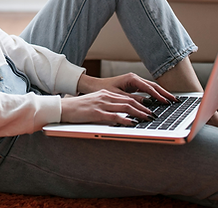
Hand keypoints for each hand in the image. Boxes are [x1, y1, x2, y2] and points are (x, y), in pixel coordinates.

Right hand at [61, 73, 176, 125]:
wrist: (62, 108)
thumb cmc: (78, 108)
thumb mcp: (95, 104)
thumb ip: (108, 107)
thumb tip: (122, 114)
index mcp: (106, 94)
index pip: (128, 97)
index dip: (141, 102)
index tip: (151, 108)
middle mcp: (105, 97)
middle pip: (129, 101)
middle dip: (144, 108)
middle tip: (155, 114)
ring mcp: (101, 104)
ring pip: (125, 107)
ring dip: (139, 113)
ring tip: (148, 118)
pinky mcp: (96, 113)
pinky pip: (114, 116)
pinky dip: (125, 120)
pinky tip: (132, 123)